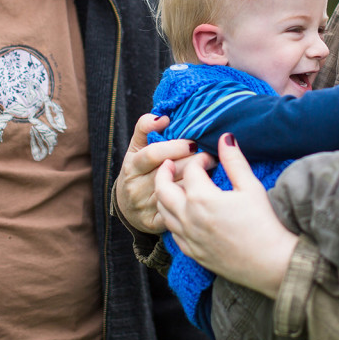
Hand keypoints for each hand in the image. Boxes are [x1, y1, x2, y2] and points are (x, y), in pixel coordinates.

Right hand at [115, 114, 210, 233]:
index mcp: (132, 166)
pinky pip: (178, 210)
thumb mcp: (136, 148)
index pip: (153, 154)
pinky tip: (204, 192)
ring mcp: (144, 206)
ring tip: (211, 169)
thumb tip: (162, 116)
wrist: (127, 207)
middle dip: (193, 161)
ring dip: (198, 179)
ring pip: (177, 190)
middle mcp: (136, 187)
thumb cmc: (138, 171)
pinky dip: (193, 200)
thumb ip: (145, 128)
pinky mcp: (154, 223)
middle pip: (170, 172)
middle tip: (210, 155)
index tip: (193, 143)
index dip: (175, 147)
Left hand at [155, 134, 298, 298]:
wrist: (270, 263)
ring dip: (163, 195)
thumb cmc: (264, 223)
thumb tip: (226, 137)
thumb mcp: (251, 187)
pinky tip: (180, 214)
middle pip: (163, 189)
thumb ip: (235, 161)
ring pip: (163, 211)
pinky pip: (172, 232)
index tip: (210, 159)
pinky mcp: (192, 252)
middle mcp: (188, 217)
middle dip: (164, 173)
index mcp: (202, 197)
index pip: (192, 170)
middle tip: (169, 164)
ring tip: (170, 186)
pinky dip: (171, 218)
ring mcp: (188, 237)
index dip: (200, 160)